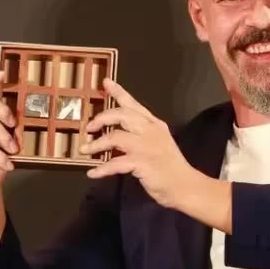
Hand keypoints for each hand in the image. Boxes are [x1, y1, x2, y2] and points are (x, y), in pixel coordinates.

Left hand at [82, 79, 193, 207]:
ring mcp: (146, 146)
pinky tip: (93, 173)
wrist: (184, 185)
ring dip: (96, 145)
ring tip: (84, 150)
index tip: (105, 82)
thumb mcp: (159, 143)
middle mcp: (150, 131)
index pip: (134, 104)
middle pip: (121, 115)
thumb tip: (116, 134)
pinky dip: (102, 169)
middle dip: (102, 118)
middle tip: (89, 127)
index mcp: (154, 124)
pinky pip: (115, 163)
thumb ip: (141, 134)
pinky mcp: (142, 163)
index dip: (118, 92)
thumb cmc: (170, 167)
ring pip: (115, 137)